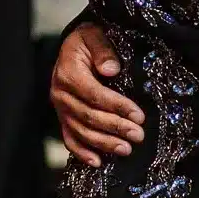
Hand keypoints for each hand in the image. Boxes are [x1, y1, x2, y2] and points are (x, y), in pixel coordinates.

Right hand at [51, 23, 145, 166]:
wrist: (72, 47)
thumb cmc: (87, 40)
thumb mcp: (94, 35)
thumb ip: (103, 50)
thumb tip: (111, 69)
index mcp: (68, 73)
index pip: (95, 94)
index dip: (117, 107)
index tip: (138, 115)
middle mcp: (60, 93)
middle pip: (89, 116)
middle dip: (115, 128)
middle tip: (138, 135)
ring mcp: (60, 108)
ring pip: (81, 131)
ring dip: (104, 143)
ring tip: (126, 149)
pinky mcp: (62, 118)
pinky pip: (69, 138)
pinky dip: (82, 152)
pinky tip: (98, 162)